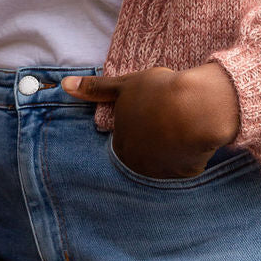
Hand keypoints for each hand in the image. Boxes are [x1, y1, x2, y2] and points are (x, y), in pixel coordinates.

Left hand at [61, 63, 240, 179]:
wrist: (196, 107)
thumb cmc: (157, 93)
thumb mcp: (124, 86)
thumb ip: (95, 89)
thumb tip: (64, 85)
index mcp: (122, 147)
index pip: (125, 140)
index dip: (138, 124)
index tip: (149, 113)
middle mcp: (139, 167)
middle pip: (144, 153)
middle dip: (153, 139)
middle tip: (166, 118)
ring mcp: (164, 173)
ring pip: (165, 160)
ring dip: (171, 148)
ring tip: (181, 124)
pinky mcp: (187, 175)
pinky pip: (186, 165)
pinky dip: (188, 153)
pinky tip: (193, 136)